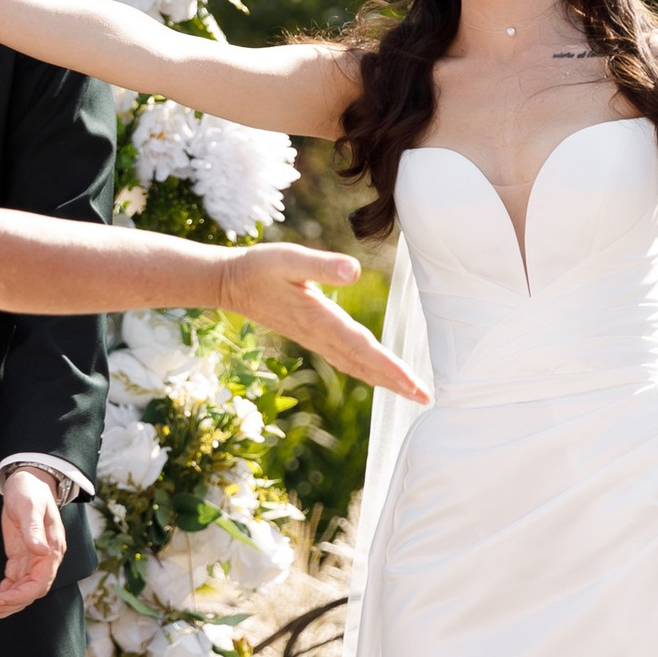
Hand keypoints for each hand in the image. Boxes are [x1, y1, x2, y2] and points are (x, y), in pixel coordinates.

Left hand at [0, 465, 67, 622]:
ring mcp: (31, 564)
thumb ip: (35, 529)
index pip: (38, 585)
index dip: (18, 597)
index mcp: (52, 552)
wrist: (27, 481)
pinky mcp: (19, 561)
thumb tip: (42, 552)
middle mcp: (44, 563)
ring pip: (17, 596)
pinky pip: (10, 587)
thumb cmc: (30, 491)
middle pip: (25, 596)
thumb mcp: (30, 506)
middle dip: (2, 607)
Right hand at [217, 246, 431, 400]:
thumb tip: (354, 271)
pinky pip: (347, 360)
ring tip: (411, 391)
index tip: (414, 384)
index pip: (363, 348)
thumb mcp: (288, 258)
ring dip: (385, 380)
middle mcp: (321, 335)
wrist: (231, 283)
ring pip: (357, 366)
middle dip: (396, 382)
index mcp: (320, 319)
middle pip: (365, 365)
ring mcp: (317, 339)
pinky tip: (379, 375)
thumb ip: (321, 265)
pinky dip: (368, 370)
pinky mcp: (314, 336)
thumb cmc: (260, 267)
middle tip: (426, 397)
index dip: (390, 367)